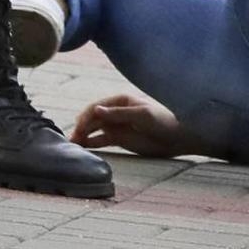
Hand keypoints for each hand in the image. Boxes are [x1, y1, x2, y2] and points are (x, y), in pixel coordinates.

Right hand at [69, 93, 189, 157]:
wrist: (176, 138)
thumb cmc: (162, 121)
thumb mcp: (142, 115)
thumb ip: (119, 113)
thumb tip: (96, 109)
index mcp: (121, 100)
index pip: (97, 107)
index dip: (86, 116)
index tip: (79, 128)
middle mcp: (116, 111)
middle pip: (92, 118)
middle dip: (81, 127)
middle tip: (72, 140)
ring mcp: (116, 125)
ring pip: (94, 129)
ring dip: (83, 135)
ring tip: (73, 146)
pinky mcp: (118, 138)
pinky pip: (100, 140)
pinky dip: (90, 143)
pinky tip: (82, 148)